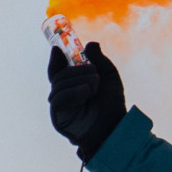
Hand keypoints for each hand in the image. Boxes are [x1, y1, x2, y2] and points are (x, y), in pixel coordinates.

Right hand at [47, 42, 126, 162]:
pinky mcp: (58, 119)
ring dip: (79, 81)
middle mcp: (63, 96)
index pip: (57, 70)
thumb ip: (100, 60)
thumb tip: (90, 43)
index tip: (58, 49)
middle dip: (78, 70)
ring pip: (59, 85)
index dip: (56, 60)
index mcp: (72, 85)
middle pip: (59, 75)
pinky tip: (86, 92)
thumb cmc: (113, 105)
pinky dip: (73, 92)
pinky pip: (58, 100)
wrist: (115, 127)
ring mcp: (59, 108)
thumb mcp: (109, 77)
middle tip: (95, 75)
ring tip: (95, 85)